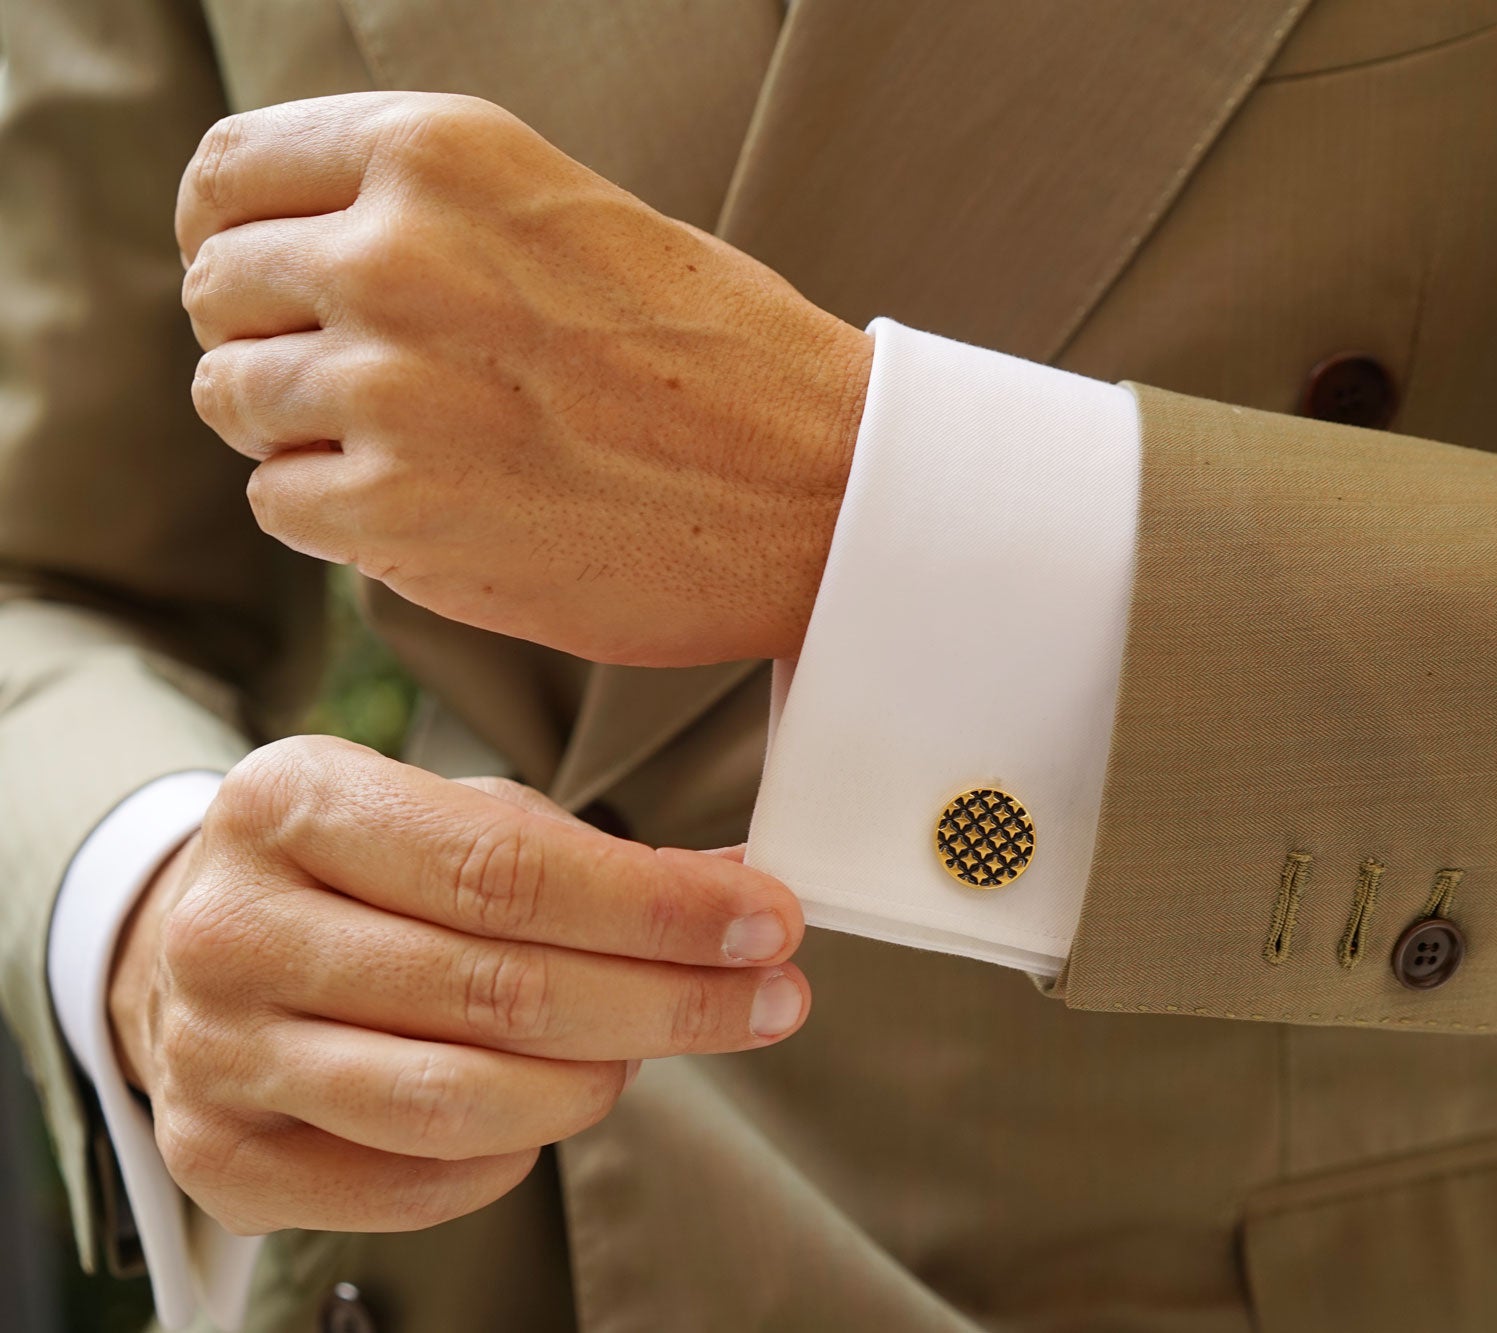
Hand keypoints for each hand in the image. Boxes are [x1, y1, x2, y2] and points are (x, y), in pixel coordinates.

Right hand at [107, 735, 808, 1234]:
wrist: (194, 944)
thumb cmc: (357, 871)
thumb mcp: (453, 816)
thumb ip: (587, 855)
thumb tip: (738, 892)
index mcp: (292, 801)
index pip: (507, 870)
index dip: (657, 910)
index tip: (768, 924)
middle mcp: (234, 926)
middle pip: (497, 989)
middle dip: (668, 1001)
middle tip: (770, 999)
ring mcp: (213, 1049)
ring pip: (456, 1099)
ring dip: (594, 1083)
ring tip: (646, 1050)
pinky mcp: (216, 1155)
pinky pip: (409, 1184)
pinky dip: (509, 1156)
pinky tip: (547, 1108)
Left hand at [175, 92, 872, 667]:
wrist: (820, 488)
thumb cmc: (720, 356)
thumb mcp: (568, 211)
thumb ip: (426, 214)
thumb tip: (293, 255)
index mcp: (439, 154)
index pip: (230, 172)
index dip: (229, 232)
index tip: (257, 278)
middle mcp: (394, 253)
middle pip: (220, 291)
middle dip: (268, 339)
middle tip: (357, 384)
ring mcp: (387, 386)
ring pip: (236, 401)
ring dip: (301, 432)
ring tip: (414, 449)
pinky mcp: (396, 510)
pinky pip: (280, 503)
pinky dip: (336, 515)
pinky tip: (433, 508)